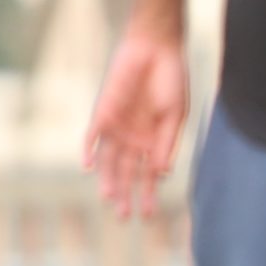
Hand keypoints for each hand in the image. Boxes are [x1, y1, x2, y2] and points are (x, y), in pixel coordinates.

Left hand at [83, 26, 188, 219]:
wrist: (155, 48)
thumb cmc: (171, 80)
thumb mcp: (175, 115)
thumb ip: (167, 143)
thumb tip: (162, 173)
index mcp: (153, 140)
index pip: (148, 175)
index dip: (149, 195)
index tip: (149, 216)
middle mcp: (133, 138)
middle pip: (125, 172)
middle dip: (125, 194)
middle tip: (123, 216)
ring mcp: (117, 126)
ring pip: (108, 160)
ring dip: (108, 180)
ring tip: (109, 198)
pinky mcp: (103, 112)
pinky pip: (93, 136)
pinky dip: (90, 151)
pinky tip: (89, 167)